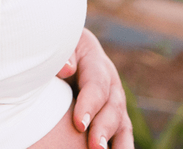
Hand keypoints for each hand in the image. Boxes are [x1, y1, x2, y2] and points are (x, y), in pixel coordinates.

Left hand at [58, 28, 132, 148]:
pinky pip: (122, 135)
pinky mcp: (114, 118)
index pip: (96, 85)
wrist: (69, 48)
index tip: (79, 123)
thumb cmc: (60, 47)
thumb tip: (66, 68)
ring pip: (122, 124)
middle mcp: (111, 85)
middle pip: (113, 107)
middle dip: (104, 128)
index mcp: (97, 64)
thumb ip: (64, 54)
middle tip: (96, 146)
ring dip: (117, 143)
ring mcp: (115, 103)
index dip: (90, 104)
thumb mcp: (62, 44)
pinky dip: (121, 147)